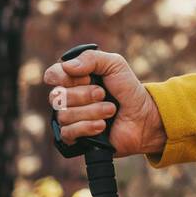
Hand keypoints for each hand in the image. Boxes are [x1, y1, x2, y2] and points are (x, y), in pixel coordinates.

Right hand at [44, 48, 166, 157]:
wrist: (143, 117)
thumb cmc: (128, 89)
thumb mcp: (115, 64)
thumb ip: (92, 58)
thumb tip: (66, 66)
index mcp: (74, 79)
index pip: (52, 75)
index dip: (66, 77)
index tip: (88, 77)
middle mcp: (68, 99)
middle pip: (57, 96)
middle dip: (84, 94)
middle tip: (103, 94)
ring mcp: (71, 119)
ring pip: (64, 115)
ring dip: (92, 111)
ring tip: (110, 110)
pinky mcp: (76, 138)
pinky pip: (67, 133)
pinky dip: (87, 127)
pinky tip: (102, 126)